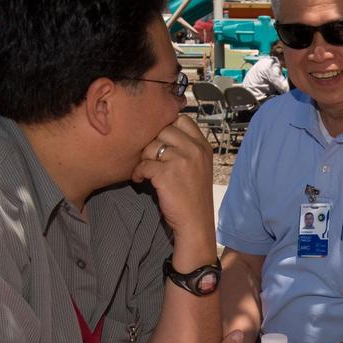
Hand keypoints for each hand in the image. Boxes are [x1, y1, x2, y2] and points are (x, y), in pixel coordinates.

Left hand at [132, 114, 215, 251]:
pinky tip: (141, 180)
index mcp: (204, 146)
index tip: (162, 140)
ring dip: (144, 157)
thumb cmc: (194, 196)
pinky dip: (138, 172)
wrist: (195, 223)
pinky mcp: (167, 174)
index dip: (167, 126)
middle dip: (153, 142)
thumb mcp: (200, 166)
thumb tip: (163, 130)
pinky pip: (144, 164)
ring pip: (152, 146)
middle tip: (150, 157)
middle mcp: (195, 150)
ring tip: (144, 170)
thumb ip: (188, 147)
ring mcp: (182, 160)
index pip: (183, 119)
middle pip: (164, 129)